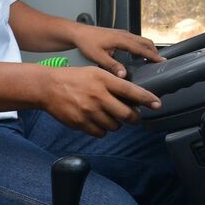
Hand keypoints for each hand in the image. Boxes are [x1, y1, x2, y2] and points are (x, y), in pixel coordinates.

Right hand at [43, 65, 160, 135]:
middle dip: (134, 117)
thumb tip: (132, 96)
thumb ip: (113, 82)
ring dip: (116, 123)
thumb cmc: (73, 78)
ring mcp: (89, 111)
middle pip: (127, 115)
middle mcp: (98, 96)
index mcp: (103, 80)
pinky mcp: (81, 123)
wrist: (47, 87)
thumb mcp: (94, 72)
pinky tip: (97, 120)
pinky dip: (102, 129)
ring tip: (107, 115)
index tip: (157, 104)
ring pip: (115, 126)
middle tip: (134, 116)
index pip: (131, 91)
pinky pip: (101, 133)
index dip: (147, 99)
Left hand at [71, 25, 162, 77]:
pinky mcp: (119, 35)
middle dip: (154, 52)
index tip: (162, 62)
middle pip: (145, 42)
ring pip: (141, 40)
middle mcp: (124, 35)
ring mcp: (122, 33)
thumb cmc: (86, 43)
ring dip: (148, 49)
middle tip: (160, 63)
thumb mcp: (98, 56)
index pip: (141, 48)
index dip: (152, 56)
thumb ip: (111, 65)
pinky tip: (137, 57)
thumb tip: (124, 75)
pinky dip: (141, 47)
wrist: (78, 33)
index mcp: (121, 39)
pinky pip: (135, 40)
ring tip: (151, 61)